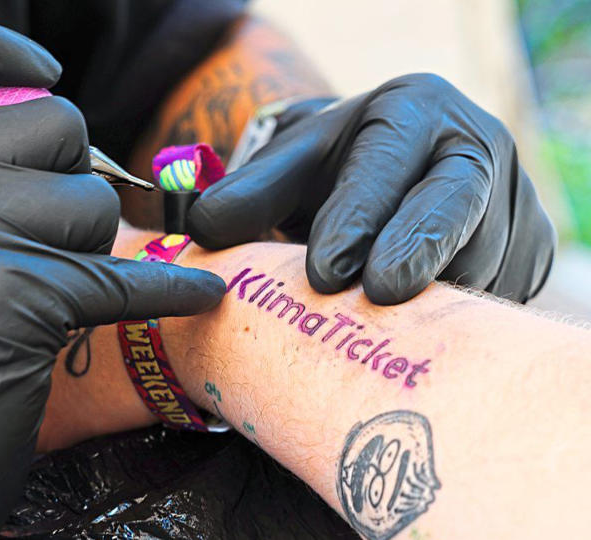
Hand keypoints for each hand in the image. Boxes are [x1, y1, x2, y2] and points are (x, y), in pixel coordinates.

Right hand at [0, 17, 223, 538]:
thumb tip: (53, 124)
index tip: (38, 69)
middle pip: (54, 121)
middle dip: (70, 179)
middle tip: (39, 243)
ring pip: (94, 199)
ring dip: (90, 248)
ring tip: (43, 298)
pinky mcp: (20, 293)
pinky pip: (127, 273)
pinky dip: (169, 289)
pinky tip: (196, 298)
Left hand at [188, 73, 554, 303]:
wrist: (395, 175)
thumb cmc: (338, 167)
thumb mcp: (294, 163)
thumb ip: (251, 190)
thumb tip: (203, 229)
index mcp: (417, 111)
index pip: (389, 162)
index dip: (358, 216)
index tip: (325, 268)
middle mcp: (476, 148)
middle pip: (455, 201)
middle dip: (417, 249)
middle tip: (378, 292)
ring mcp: (511, 202)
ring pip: (478, 259)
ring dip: (429, 297)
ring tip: (381, 325)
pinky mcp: (526, 252)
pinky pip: (494, 294)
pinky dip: (451, 321)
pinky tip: (413, 336)